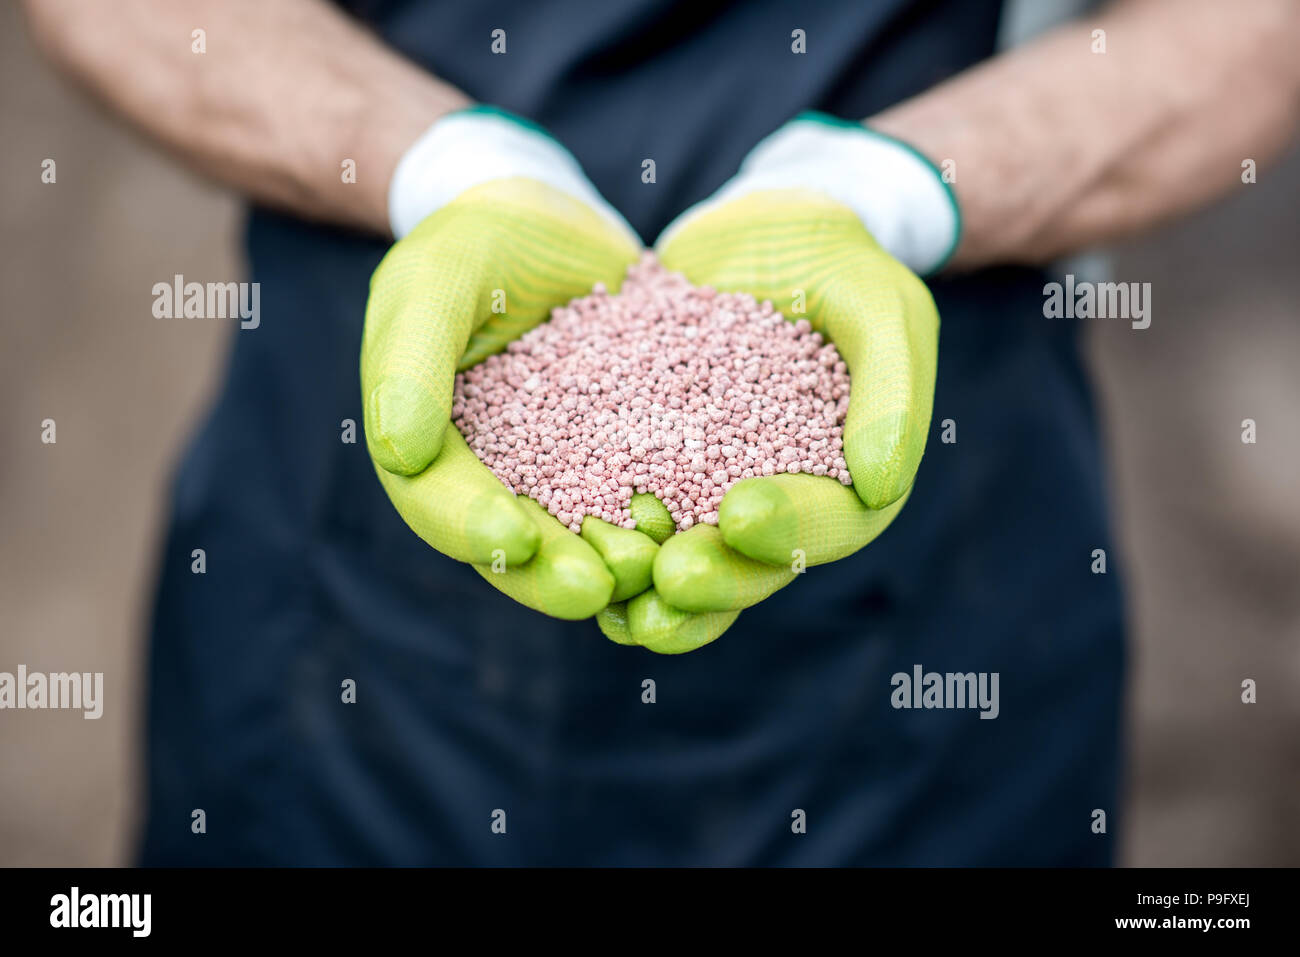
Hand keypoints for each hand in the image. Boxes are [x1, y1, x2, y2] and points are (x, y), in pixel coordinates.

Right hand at [363, 107, 658, 618]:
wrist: (549, 220)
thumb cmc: (474, 243)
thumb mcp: (432, 280)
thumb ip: (409, 364)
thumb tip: (397, 453)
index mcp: (431, 449)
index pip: (440, 501)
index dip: (470, 526)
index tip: (512, 539)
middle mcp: (498, 478)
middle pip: (517, 543)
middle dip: (552, 574)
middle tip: (596, 591)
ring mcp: (565, 474)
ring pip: (586, 536)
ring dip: (618, 565)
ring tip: (656, 578)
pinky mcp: (627, 456)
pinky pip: (648, 495)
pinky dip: (673, 519)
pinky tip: (710, 530)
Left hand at [629, 113, 948, 641]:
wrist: (757, 232)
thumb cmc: (834, 259)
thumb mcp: (877, 303)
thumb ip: (890, 389)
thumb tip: (879, 487)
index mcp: (848, 479)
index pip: (828, 523)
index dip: (790, 529)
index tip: (740, 516)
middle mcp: (779, 499)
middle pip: (752, 563)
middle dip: (714, 581)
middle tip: (667, 584)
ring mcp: (712, 490)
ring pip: (688, 559)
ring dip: (653, 592)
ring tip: (615, 612)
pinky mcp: (653, 466)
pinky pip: (625, 513)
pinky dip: (600, 541)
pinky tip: (562, 557)